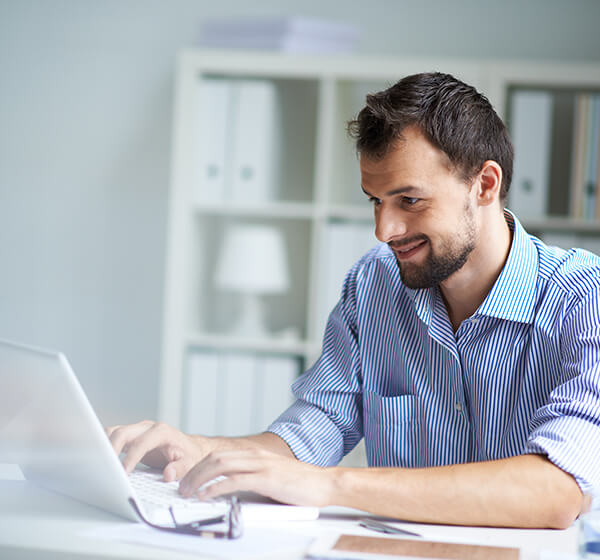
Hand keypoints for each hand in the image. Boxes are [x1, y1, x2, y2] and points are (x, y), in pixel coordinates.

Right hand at [106, 420, 213, 480]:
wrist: (189, 447)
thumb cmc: (188, 454)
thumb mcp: (189, 462)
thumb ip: (180, 468)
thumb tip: (169, 474)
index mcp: (162, 432)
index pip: (141, 443)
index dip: (130, 458)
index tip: (122, 473)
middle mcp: (147, 428)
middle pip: (123, 433)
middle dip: (111, 449)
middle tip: (104, 469)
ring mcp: (137, 430)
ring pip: (114, 432)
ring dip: (104, 446)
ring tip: (97, 464)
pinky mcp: (130, 436)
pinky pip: (113, 436)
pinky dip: (104, 445)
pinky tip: (100, 460)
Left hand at [178, 447, 334, 506]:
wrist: (324, 483)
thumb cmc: (300, 484)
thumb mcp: (272, 477)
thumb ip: (253, 478)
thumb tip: (231, 490)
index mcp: (255, 454)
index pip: (220, 454)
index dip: (200, 465)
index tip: (188, 479)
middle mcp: (255, 455)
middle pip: (215, 457)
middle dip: (194, 472)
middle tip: (182, 487)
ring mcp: (260, 465)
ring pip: (220, 465)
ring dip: (200, 478)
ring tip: (188, 492)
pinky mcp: (266, 478)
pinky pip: (234, 480)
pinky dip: (216, 487)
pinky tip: (207, 495)